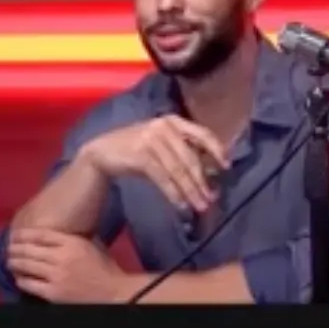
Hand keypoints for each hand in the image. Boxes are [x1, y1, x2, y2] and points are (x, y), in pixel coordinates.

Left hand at [7, 228, 130, 303]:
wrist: (115, 293)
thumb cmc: (106, 269)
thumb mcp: (94, 245)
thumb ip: (77, 237)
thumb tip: (60, 231)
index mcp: (73, 243)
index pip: (41, 234)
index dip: (24, 234)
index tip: (16, 234)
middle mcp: (61, 257)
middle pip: (29, 249)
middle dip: (15, 248)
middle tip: (9, 249)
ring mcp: (56, 276)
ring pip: (26, 265)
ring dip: (14, 262)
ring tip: (10, 262)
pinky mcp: (53, 293)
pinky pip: (29, 284)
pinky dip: (21, 280)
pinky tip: (19, 278)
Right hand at [79, 114, 230, 212]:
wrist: (101, 152)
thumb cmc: (138, 150)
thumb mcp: (163, 145)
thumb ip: (184, 153)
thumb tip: (211, 176)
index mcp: (175, 121)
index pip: (203, 133)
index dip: (217, 150)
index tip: (227, 167)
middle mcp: (165, 126)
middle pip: (190, 158)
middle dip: (202, 181)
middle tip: (211, 199)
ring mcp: (152, 139)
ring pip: (178, 170)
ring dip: (191, 191)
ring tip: (200, 206)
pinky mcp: (141, 154)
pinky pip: (163, 177)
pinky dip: (174, 193)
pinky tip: (181, 205)